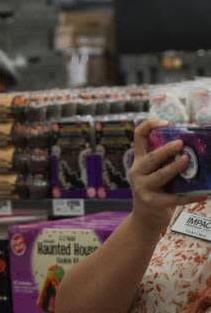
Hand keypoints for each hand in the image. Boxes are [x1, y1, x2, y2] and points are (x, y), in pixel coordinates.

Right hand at [128, 118, 203, 233]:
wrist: (145, 218)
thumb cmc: (156, 191)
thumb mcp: (154, 173)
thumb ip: (164, 162)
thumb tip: (192, 151)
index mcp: (139, 160)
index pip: (139, 136)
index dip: (149, 125)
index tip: (165, 123)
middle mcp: (137, 171)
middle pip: (151, 157)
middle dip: (166, 150)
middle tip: (181, 143)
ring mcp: (143, 187)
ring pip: (161, 175)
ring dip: (175, 168)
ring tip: (188, 161)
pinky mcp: (153, 202)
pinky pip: (175, 198)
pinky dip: (191, 196)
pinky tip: (204, 195)